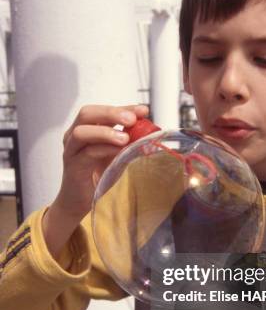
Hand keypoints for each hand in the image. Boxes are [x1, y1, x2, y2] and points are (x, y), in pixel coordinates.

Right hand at [43, 104, 147, 259]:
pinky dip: (104, 149)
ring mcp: (71, 150)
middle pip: (87, 114)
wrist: (81, 201)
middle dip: (111, 113)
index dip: (123, 108)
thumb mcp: (117, 155)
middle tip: (132, 119)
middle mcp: (75, 135)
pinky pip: (86, 154)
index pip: (104, 111)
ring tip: (125, 138)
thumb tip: (150, 132)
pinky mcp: (72, 167)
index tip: (143, 110)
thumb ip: (128, 143)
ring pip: (82, 132)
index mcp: (87, 128)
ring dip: (105, 132)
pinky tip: (118, 151)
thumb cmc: (99, 175)